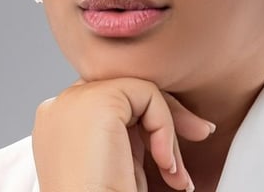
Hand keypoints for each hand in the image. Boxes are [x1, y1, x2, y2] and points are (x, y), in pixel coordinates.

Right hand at [32, 78, 214, 191]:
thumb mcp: (121, 163)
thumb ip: (132, 133)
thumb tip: (179, 117)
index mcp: (61, 124)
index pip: (113, 102)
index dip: (149, 122)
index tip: (173, 157)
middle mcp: (62, 107)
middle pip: (127, 91)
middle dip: (168, 118)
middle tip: (202, 136)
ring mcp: (75, 100)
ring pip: (140, 91)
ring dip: (169, 130)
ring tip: (176, 173)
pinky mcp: (97, 100)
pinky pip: (148, 94)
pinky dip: (165, 127)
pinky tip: (165, 163)